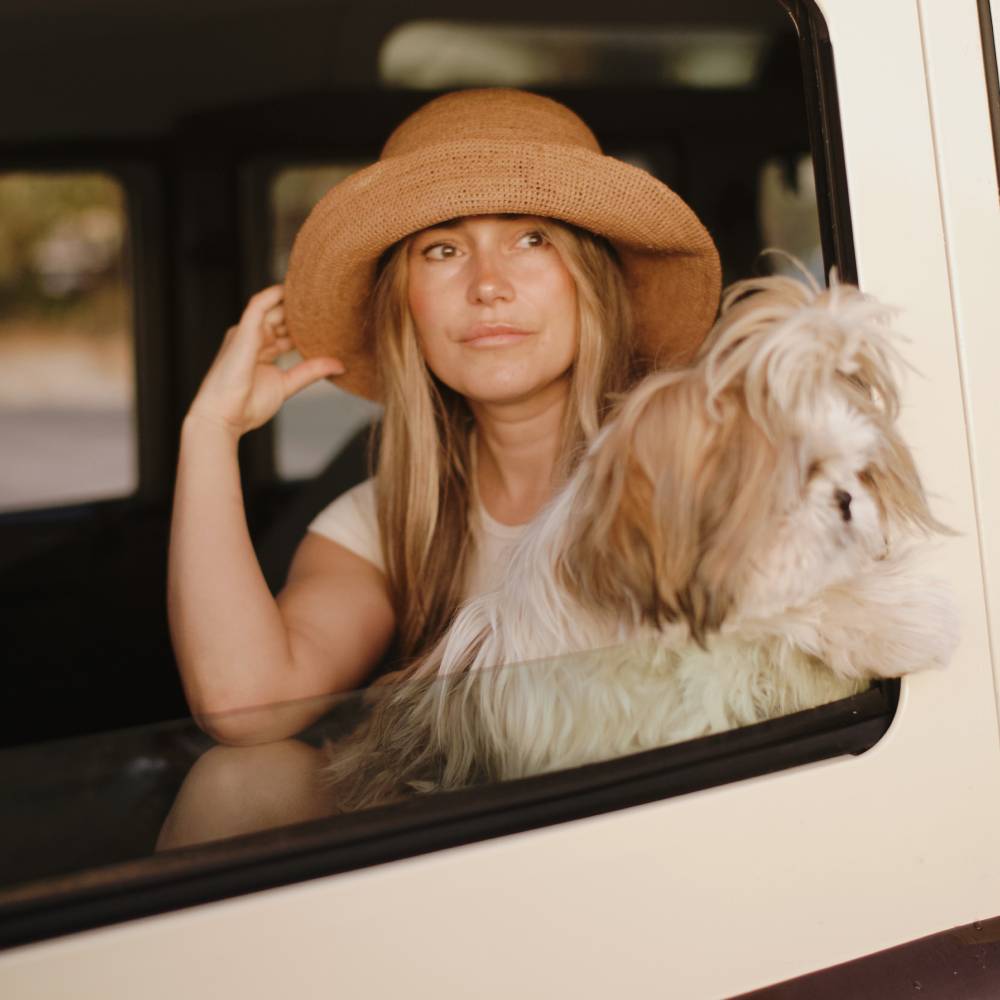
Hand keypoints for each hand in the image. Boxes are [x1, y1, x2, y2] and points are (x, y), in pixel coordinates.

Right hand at [186, 285, 344, 437]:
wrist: (223, 417)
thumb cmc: (247, 406)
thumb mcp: (287, 384)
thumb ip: (311, 371)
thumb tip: (340, 365)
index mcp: (262, 351)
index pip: (285, 331)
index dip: (305, 325)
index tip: (329, 320)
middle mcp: (253, 339)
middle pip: (280, 317)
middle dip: (301, 310)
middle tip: (328, 301)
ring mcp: (247, 333)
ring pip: (271, 307)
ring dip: (291, 298)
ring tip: (315, 289)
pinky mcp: (242, 332)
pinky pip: (259, 305)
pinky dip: (274, 294)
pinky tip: (291, 287)